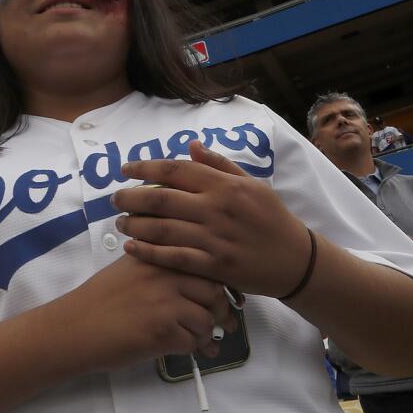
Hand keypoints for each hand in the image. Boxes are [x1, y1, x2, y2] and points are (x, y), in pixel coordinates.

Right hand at [66, 254, 235, 368]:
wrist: (74, 328)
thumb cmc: (99, 301)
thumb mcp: (129, 270)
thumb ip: (161, 268)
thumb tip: (200, 284)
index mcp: (155, 256)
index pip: (203, 262)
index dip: (218, 282)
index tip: (220, 296)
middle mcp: (162, 273)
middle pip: (213, 289)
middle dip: (220, 310)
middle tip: (222, 323)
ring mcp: (163, 301)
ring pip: (206, 319)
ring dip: (205, 333)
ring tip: (198, 340)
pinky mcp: (162, 330)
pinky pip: (193, 341)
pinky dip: (192, 349)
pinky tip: (181, 349)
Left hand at [114, 141, 311, 297]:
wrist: (298, 260)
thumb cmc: (272, 218)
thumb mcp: (252, 184)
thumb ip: (218, 165)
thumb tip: (190, 145)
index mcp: (225, 185)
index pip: (175, 170)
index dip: (144, 167)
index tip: (125, 170)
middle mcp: (217, 208)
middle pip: (161, 198)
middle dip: (130, 197)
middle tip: (113, 199)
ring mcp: (216, 238)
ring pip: (163, 228)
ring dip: (134, 225)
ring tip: (120, 223)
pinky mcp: (215, 266)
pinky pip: (174, 258)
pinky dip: (148, 252)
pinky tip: (131, 248)